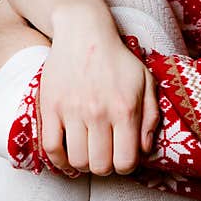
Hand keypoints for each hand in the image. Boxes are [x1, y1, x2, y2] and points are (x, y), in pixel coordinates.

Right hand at [39, 7, 159, 175]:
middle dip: (104, 167)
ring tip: (87, 153)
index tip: (122, 157)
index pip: (125, 161)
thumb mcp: (145, 82)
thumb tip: (144, 150)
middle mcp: (98, 112)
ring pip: (77, 160)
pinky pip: (51, 148)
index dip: (125, 166)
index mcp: (125, 109)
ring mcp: (72, 111)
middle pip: (100, 166)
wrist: (83, 34)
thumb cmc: (118, 60)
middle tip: (104, 155)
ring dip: (83, 164)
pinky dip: (59, 160)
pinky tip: (67, 156)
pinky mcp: (50, 107)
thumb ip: (150, 118)